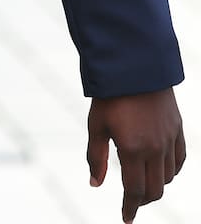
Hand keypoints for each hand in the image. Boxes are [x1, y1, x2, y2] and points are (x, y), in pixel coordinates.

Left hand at [88, 89, 185, 220]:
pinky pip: (180, 160)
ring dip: (157, 187)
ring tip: (143, 187)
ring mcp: (170, 140)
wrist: (136, 67)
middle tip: (132, 203)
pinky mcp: (178, 130)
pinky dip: (171, 171)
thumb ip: (95, 156)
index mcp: (133, 150)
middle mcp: (156, 149)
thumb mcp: (95, 125)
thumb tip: (95, 184)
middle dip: (143, 200)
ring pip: (169, 177)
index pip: (134, 190)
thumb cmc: (110, 96)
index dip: (130, 207)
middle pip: (155, 189)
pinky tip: (161, 171)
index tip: (126, 218)